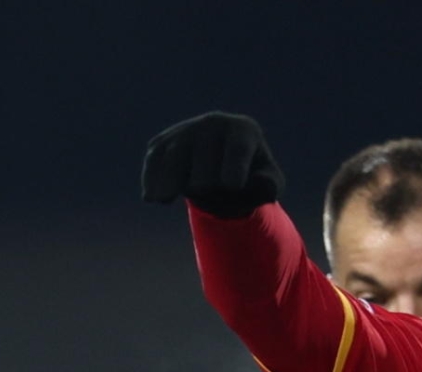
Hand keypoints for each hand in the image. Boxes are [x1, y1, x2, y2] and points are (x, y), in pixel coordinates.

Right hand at [140, 112, 283, 217]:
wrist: (222, 169)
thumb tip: (264, 186)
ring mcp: (186, 131)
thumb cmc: (249, 178)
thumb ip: (270, 187)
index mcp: (243, 130)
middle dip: (209, 185)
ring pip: (175, 158)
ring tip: (164, 199)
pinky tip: (152, 198)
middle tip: (214, 188)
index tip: (233, 186)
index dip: (235, 169)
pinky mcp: (163, 143)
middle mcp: (213, 123)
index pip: (238, 149)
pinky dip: (151, 180)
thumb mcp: (268, 184)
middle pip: (205, 161)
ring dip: (172, 182)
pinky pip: (154, 161)